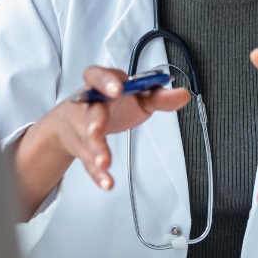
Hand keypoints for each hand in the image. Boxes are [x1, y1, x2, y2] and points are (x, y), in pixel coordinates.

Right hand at [39, 66, 189, 190]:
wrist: (76, 122)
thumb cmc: (110, 105)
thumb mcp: (136, 97)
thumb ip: (158, 96)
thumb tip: (182, 95)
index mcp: (102, 86)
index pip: (97, 76)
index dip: (106, 81)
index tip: (117, 89)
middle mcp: (88, 105)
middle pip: (89, 112)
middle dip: (94, 122)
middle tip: (97, 130)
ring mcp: (82, 128)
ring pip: (87, 140)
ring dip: (96, 151)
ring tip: (105, 163)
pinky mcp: (83, 150)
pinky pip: (88, 162)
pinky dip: (98, 174)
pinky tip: (106, 181)